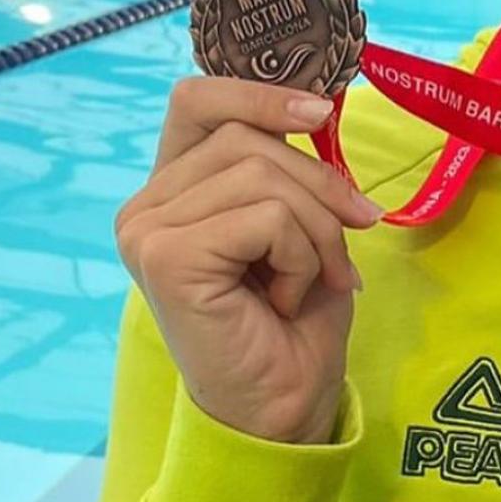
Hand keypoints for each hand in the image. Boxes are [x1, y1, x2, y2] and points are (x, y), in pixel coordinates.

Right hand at [116, 79, 380, 444]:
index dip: (259, 92)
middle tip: (356, 231)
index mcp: (171, 189)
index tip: (321, 110)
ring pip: (262, 174)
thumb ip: (284, 164)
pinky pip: (266, 217)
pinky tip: (285, 299)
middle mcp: (145, 207)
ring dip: (317, 228)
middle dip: (319, 183)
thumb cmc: (293, 320)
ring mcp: (147, 231)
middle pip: (245, 136)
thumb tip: (316, 104)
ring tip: (314, 278)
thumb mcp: (297, 221)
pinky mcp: (167, 258)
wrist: (285, 408)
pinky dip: (301, 255)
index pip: (197, 100)